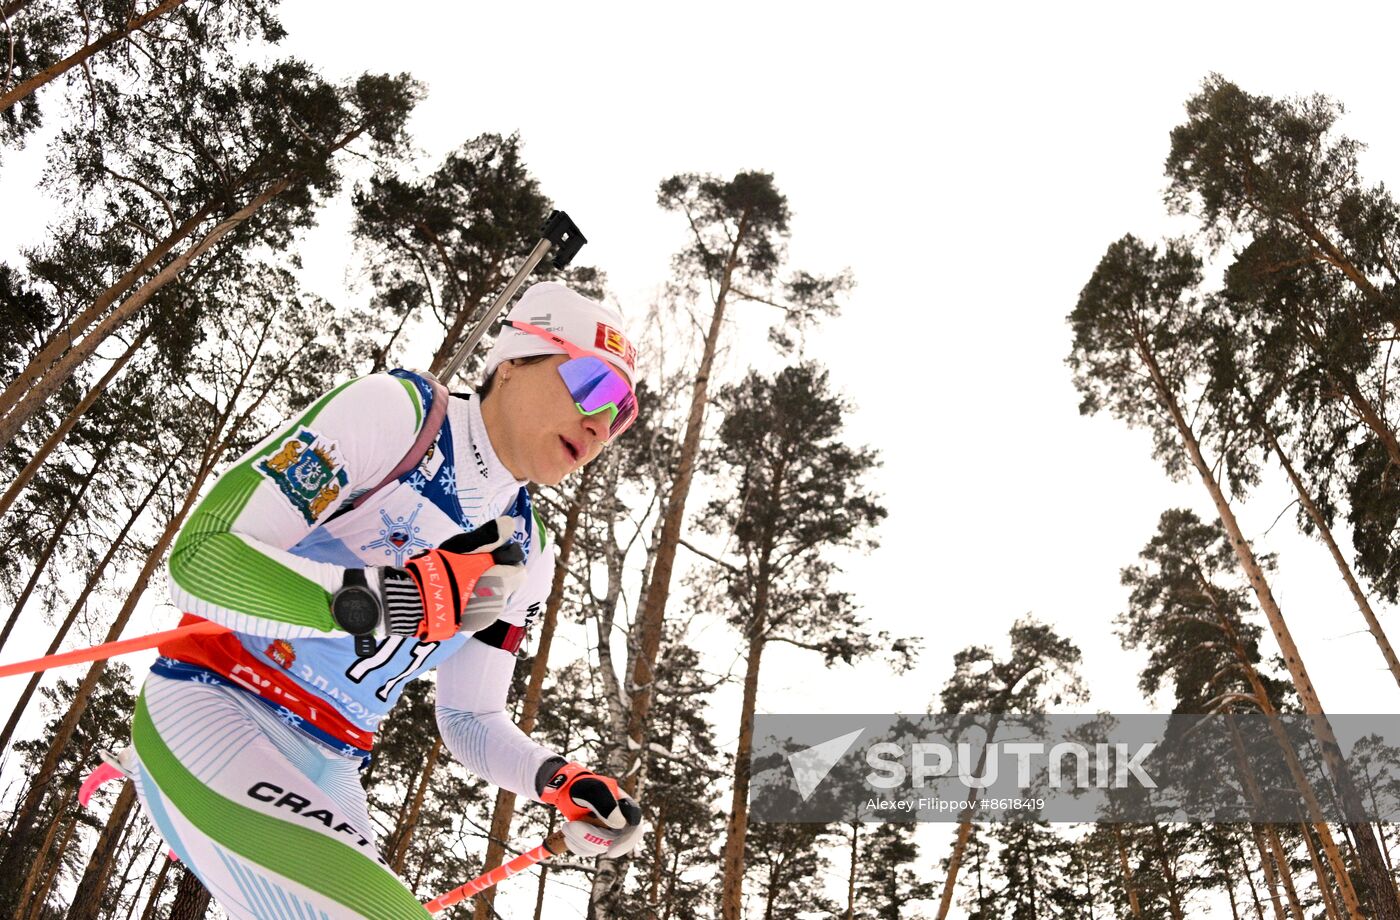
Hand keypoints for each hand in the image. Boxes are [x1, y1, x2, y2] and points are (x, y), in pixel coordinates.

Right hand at [334, 516, 526, 644]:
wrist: (418, 601)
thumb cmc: (442, 569)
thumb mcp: (464, 546)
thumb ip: (490, 536)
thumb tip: (510, 523)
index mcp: (501, 577)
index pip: (518, 563)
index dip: (507, 556)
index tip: (492, 553)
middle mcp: (499, 598)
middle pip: (512, 581)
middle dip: (501, 572)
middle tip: (480, 565)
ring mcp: (488, 613)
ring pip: (499, 594)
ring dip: (490, 586)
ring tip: (466, 580)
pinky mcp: (477, 624)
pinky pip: (486, 607)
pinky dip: (479, 600)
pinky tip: (462, 594)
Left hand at [536, 760, 644, 858]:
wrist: (569, 789)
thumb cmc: (583, 786)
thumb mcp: (593, 791)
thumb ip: (606, 805)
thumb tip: (620, 825)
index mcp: (626, 807)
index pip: (635, 829)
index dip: (626, 842)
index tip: (610, 852)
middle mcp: (621, 821)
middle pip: (613, 841)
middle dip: (590, 836)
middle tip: (570, 826)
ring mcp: (609, 832)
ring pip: (599, 847)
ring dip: (580, 839)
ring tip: (566, 825)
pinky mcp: (597, 839)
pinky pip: (590, 850)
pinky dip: (577, 845)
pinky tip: (568, 834)